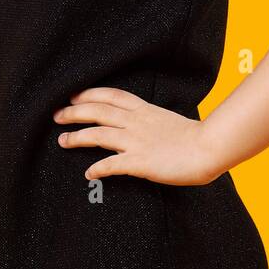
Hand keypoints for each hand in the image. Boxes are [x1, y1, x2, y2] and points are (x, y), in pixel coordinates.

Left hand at [52, 86, 223, 185]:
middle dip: (75, 112)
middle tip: (57, 115)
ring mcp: (137, 141)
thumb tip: (142, 125)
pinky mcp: (140, 162)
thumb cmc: (197, 138)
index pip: (112, 96)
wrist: (210, 147)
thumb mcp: (169, 121)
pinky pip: (111, 164)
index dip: (90, 94)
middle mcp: (137, 123)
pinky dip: (98, 168)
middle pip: (98, 111)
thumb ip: (153, 121)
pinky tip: (88, 173)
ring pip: (98, 134)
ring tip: (62, 141)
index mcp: (145, 111)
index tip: (74, 95)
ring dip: (77, 137)